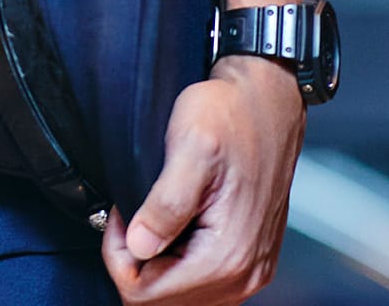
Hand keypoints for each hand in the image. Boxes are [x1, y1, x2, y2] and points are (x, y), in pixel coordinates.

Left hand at [100, 57, 303, 304]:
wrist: (269, 102)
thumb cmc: (231, 115)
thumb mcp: (190, 147)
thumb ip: (166, 204)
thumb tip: (140, 247)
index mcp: (227, 255)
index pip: (144, 294)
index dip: (119, 254)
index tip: (122, 213)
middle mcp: (244, 275)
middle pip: (160, 301)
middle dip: (135, 259)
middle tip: (134, 211)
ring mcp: (250, 270)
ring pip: (179, 296)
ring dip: (156, 261)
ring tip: (153, 213)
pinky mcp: (250, 259)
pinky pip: (200, 283)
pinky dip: (177, 259)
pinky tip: (174, 223)